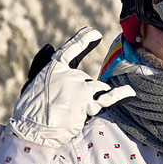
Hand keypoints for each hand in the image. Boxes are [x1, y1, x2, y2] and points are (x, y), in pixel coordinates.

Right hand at [6, 27, 135, 147]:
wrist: (32, 129)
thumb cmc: (31, 109)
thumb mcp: (33, 83)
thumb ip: (43, 63)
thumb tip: (49, 45)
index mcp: (55, 67)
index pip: (72, 49)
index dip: (84, 40)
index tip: (95, 33)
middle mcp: (70, 73)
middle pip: (86, 80)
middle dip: (81, 95)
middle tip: (63, 110)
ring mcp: (81, 87)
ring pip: (98, 88)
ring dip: (93, 100)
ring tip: (75, 112)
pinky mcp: (88, 102)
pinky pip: (109, 98)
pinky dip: (121, 95)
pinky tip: (131, 93)